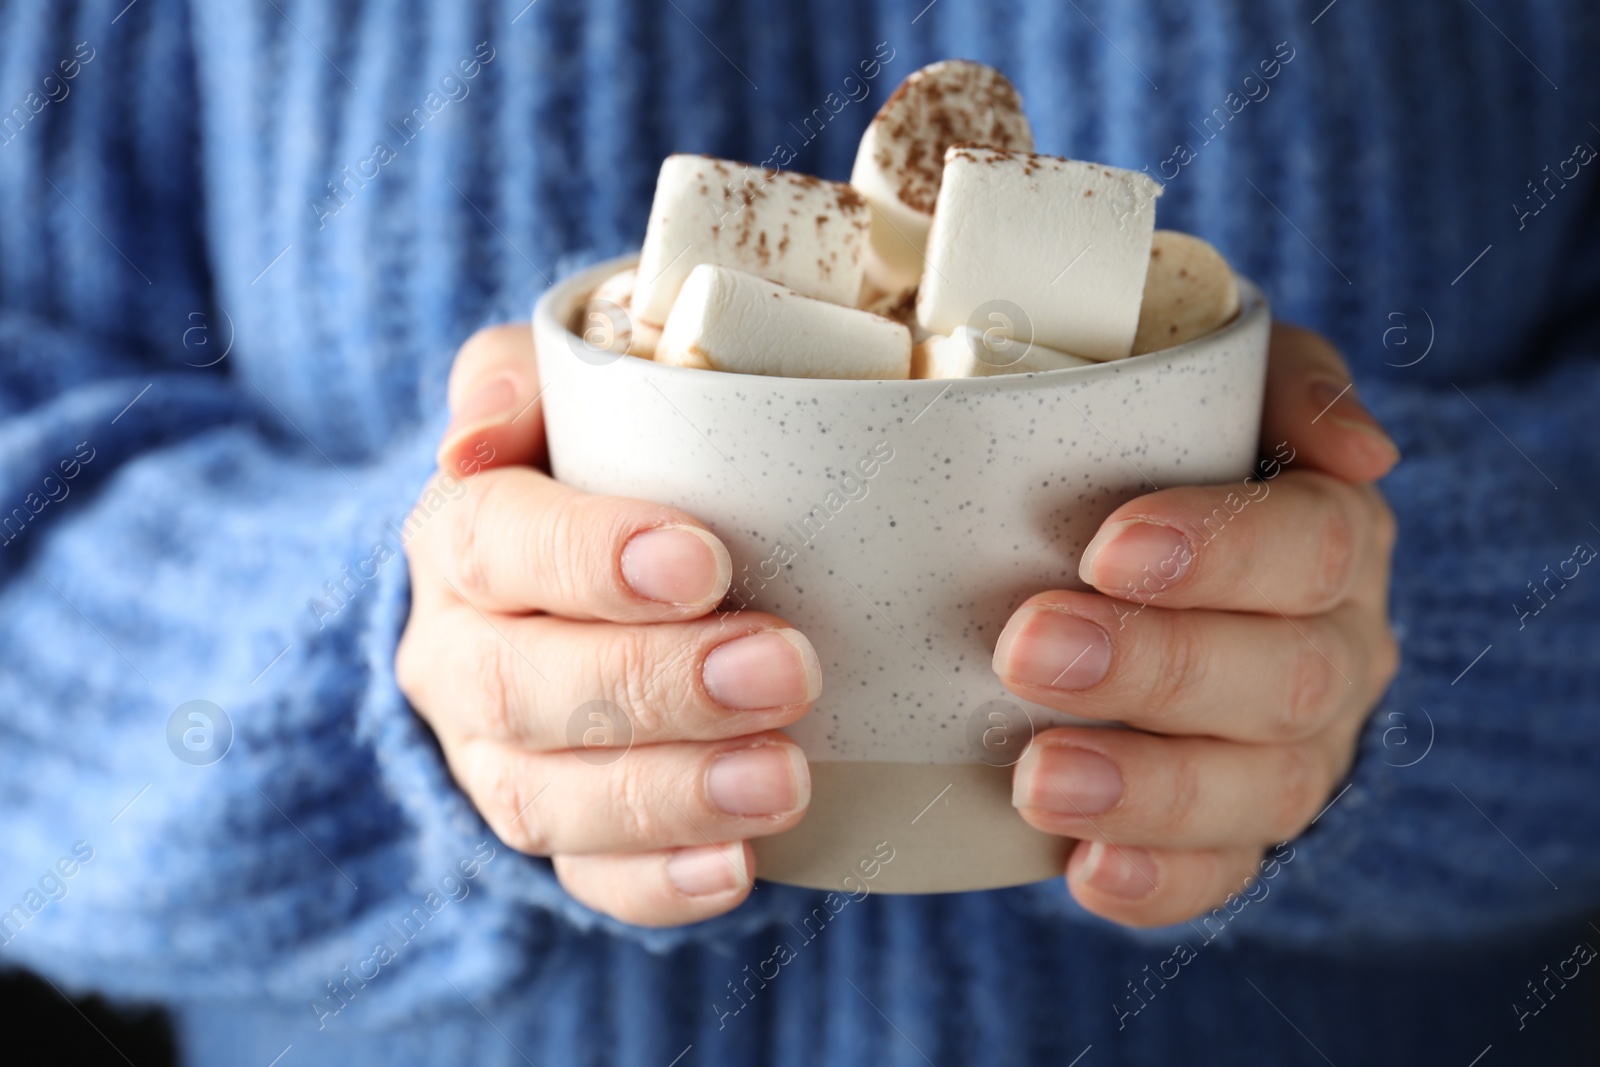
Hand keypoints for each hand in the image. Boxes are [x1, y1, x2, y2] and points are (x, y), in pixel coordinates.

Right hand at [397, 325, 819, 926]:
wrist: (560, 582)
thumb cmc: (590, 469)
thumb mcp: (557, 393)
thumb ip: (520, 379)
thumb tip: (475, 433)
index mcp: (464, 535)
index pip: (497, 542)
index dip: (590, 559)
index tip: (703, 562)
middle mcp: (461, 655)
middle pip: (525, 685)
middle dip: (656, 684)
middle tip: (784, 669)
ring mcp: (497, 758)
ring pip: (549, 798)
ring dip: (669, 794)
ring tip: (783, 779)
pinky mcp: (555, 831)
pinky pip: (585, 879)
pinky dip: (658, 884)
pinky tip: (738, 870)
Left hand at [995, 323, 1399, 926]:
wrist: (1162, 570)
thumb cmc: (1172, 458)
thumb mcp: (1227, 386)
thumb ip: (1286, 380)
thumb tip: (1363, 449)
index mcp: (1333, 537)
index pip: (1310, 545)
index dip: (1220, 551)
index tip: (1107, 549)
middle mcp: (1333, 652)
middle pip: (1283, 676)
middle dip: (1156, 669)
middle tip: (1028, 650)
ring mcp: (1291, 753)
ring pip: (1259, 791)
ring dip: (1149, 788)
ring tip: (1039, 777)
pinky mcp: (1234, 830)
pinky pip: (1221, 875)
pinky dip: (1157, 881)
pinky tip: (1085, 871)